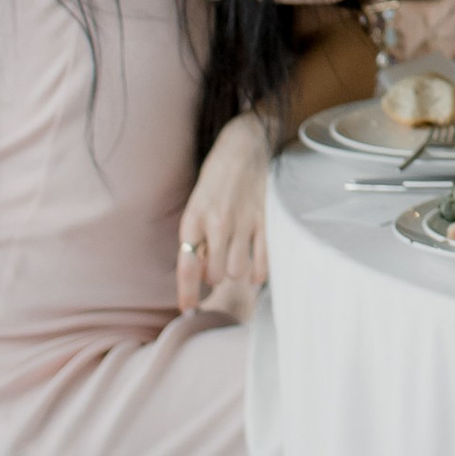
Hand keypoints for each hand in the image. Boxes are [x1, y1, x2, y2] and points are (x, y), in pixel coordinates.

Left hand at [178, 111, 272, 319]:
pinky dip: (259, 271)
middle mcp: (218, 222)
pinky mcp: (267, 219)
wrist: (245, 145)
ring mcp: (244, 221)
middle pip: (215, 274)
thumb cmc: (217, 180)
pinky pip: (263, 261)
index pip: (187, 266)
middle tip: (219, 262)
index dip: (187, 293)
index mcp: (194, 218)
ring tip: (237, 257)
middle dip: (216, 275)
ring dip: (237, 272)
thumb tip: (200, 274)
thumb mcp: (197, 205)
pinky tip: (255, 266)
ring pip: (238, 271)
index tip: (187, 310)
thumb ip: (197, 238)